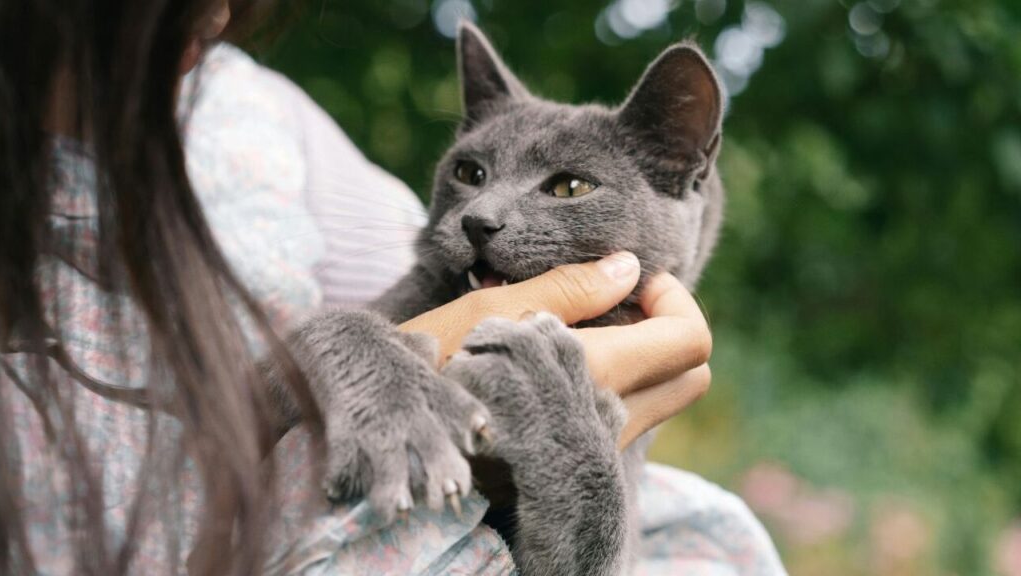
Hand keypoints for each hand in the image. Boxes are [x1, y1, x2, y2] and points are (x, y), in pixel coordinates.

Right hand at [398, 252, 711, 448]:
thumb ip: (569, 289)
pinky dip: (620, 379)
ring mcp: (594, 446)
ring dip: (644, 353)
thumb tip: (630, 268)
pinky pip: (629, 415)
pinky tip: (565, 358)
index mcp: (594, 376)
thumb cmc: (430, 362)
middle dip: (669, 327)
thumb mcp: (492, 314)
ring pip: (663, 397)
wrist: (390, 431)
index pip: (689, 340)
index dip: (673, 298)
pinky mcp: (574, 457)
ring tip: (585, 325)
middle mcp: (607, 421)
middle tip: (618, 301)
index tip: (628, 281)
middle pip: (691, 375)